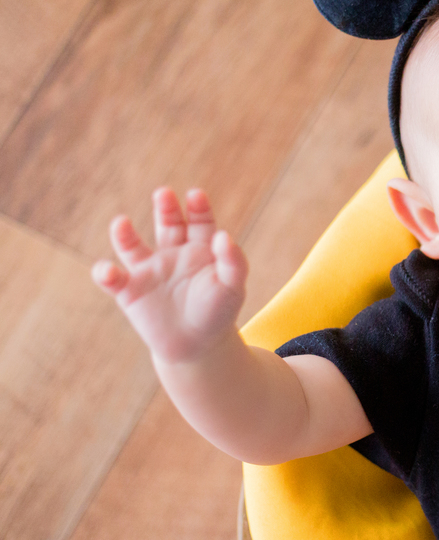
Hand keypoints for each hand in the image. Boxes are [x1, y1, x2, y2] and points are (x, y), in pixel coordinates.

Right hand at [92, 188, 247, 363]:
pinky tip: (108, 272)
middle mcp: (173, 253)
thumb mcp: (233, 287)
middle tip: (164, 194)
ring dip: (124, 234)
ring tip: (121, 223)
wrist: (198, 346)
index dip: (198, 207)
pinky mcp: (129, 291)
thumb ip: (233, 261)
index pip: (199, 221)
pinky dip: (105, 273)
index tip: (196, 195)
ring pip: (132, 246)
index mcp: (200, 248)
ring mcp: (149, 270)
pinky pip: (113, 279)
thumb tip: (224, 236)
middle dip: (166, 208)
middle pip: (168, 224)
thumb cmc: (218, 312)